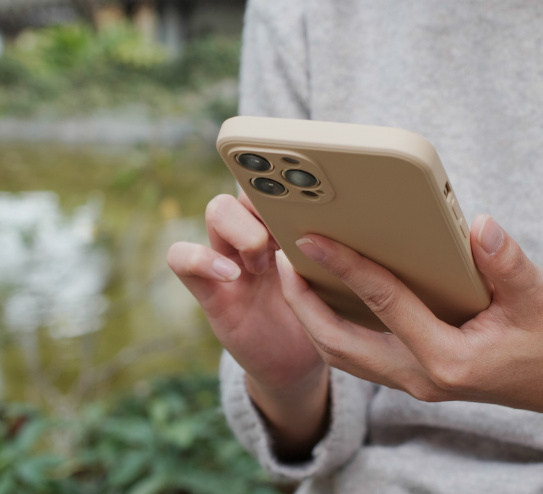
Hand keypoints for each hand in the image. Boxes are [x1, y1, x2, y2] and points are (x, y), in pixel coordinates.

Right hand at [167, 194, 328, 457]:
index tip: (309, 199)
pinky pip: (181, 258)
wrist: (299, 363)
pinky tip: (231, 275)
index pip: (279, 180)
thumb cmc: (324, 316)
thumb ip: (340, 250)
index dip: (286, 178)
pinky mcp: (210, 291)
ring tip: (264, 263)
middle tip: (288, 238)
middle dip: (267, 203)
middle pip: (248, 184)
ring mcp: (229, 259)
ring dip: (243, 230)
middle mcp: (256, 234)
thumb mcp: (340, 278)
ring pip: (217, 210)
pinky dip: (199, 258)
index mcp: (287, 225)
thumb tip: (361, 219)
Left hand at [278, 215, 542, 440]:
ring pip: (343, 355)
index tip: (310, 237)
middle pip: (340, 343)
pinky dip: (334, 326)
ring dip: (312, 317)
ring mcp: (414, 381)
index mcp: (448, 359)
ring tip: (293, 274)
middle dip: (302, 302)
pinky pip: (359, 355)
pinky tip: (328, 295)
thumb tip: (477, 226)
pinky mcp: (415, 375)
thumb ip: (508, 262)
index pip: (383, 303)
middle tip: (280, 258)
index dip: (344, 266)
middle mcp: (421, 377)